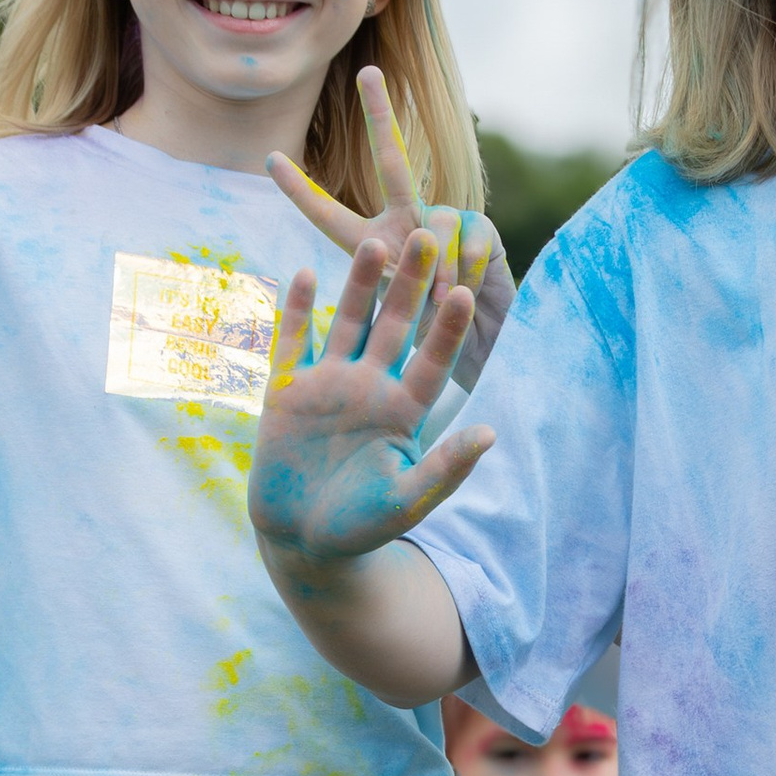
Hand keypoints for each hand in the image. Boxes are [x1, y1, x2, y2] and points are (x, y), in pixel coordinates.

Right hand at [247, 214, 490, 570]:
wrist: (301, 540)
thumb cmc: (360, 529)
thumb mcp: (406, 502)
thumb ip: (444, 469)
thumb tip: (489, 434)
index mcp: (404, 411)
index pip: (432, 359)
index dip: (447, 328)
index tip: (464, 291)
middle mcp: (370, 387)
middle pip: (394, 326)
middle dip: (410, 284)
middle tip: (428, 234)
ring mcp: (327, 384)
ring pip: (347, 323)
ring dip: (359, 284)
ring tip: (373, 242)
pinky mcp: (287, 390)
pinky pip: (293, 342)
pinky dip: (297, 310)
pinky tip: (306, 275)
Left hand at [267, 65, 511, 391]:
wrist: (483, 352)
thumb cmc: (430, 343)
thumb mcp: (395, 321)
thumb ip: (397, 283)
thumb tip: (412, 243)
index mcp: (373, 244)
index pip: (328, 216)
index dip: (299, 190)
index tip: (269, 158)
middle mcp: (407, 222)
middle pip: (393, 161)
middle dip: (380, 115)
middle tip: (368, 72)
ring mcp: (446, 221)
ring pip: (433, 222)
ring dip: (438, 268)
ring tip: (443, 299)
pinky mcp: (480, 229)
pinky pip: (466, 240)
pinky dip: (465, 272)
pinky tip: (469, 290)